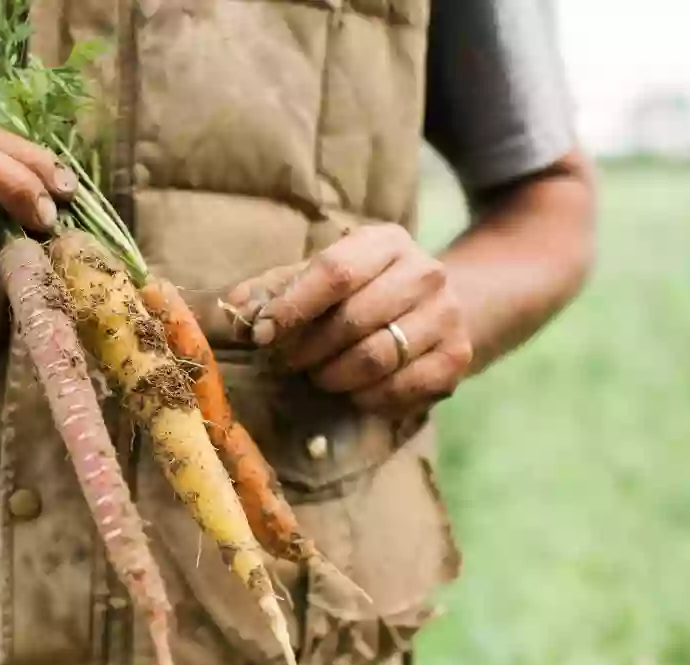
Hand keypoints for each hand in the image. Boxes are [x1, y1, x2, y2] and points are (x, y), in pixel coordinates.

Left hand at [226, 224, 472, 417]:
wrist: (439, 307)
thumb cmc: (362, 291)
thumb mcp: (320, 276)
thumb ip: (274, 290)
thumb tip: (233, 310)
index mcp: (384, 242)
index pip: (335, 272)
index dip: (293, 307)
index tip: (264, 334)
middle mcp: (424, 272)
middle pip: (352, 321)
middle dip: (307, 350)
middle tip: (286, 363)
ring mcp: (446, 315)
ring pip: (375, 359)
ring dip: (332, 376)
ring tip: (317, 376)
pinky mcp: (457, 357)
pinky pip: (400, 390)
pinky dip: (366, 398)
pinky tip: (353, 390)